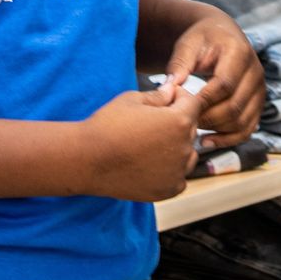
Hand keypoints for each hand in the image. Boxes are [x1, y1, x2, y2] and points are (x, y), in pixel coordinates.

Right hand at [77, 86, 205, 201]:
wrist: (87, 160)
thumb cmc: (107, 125)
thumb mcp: (132, 99)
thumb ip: (158, 95)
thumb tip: (171, 90)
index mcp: (178, 121)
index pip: (193, 102)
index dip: (180, 96)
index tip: (167, 97)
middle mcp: (184, 148)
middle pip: (191, 128)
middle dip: (177, 120)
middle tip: (152, 121)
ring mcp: (178, 171)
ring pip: (188, 153)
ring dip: (176, 146)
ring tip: (150, 143)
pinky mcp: (169, 189)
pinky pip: (179, 175)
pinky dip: (170, 168)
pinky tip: (149, 162)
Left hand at [163, 12, 265, 146]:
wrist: (222, 35)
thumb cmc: (203, 39)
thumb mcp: (188, 43)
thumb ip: (179, 63)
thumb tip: (170, 88)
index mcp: (239, 52)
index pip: (224, 84)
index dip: (203, 100)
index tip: (182, 108)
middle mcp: (256, 71)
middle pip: (234, 106)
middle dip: (207, 119)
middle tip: (185, 121)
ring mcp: (260, 89)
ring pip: (241, 121)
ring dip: (216, 131)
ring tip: (193, 131)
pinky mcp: (259, 103)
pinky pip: (248, 129)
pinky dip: (229, 139)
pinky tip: (208, 141)